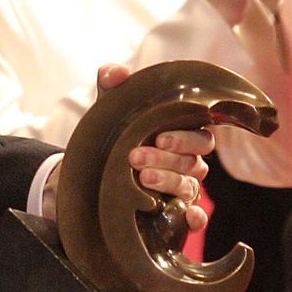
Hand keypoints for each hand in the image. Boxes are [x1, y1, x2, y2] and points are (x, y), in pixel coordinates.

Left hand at [102, 65, 215, 232]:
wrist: (92, 167)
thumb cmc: (112, 130)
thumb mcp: (109, 105)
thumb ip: (111, 82)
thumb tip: (118, 73)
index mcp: (181, 134)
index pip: (199, 135)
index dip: (184, 137)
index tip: (159, 137)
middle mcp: (186, 161)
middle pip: (192, 161)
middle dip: (167, 160)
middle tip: (136, 157)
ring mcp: (181, 187)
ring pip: (189, 186)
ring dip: (169, 182)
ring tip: (142, 179)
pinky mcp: (173, 211)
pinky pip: (195, 216)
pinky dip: (197, 218)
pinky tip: (190, 217)